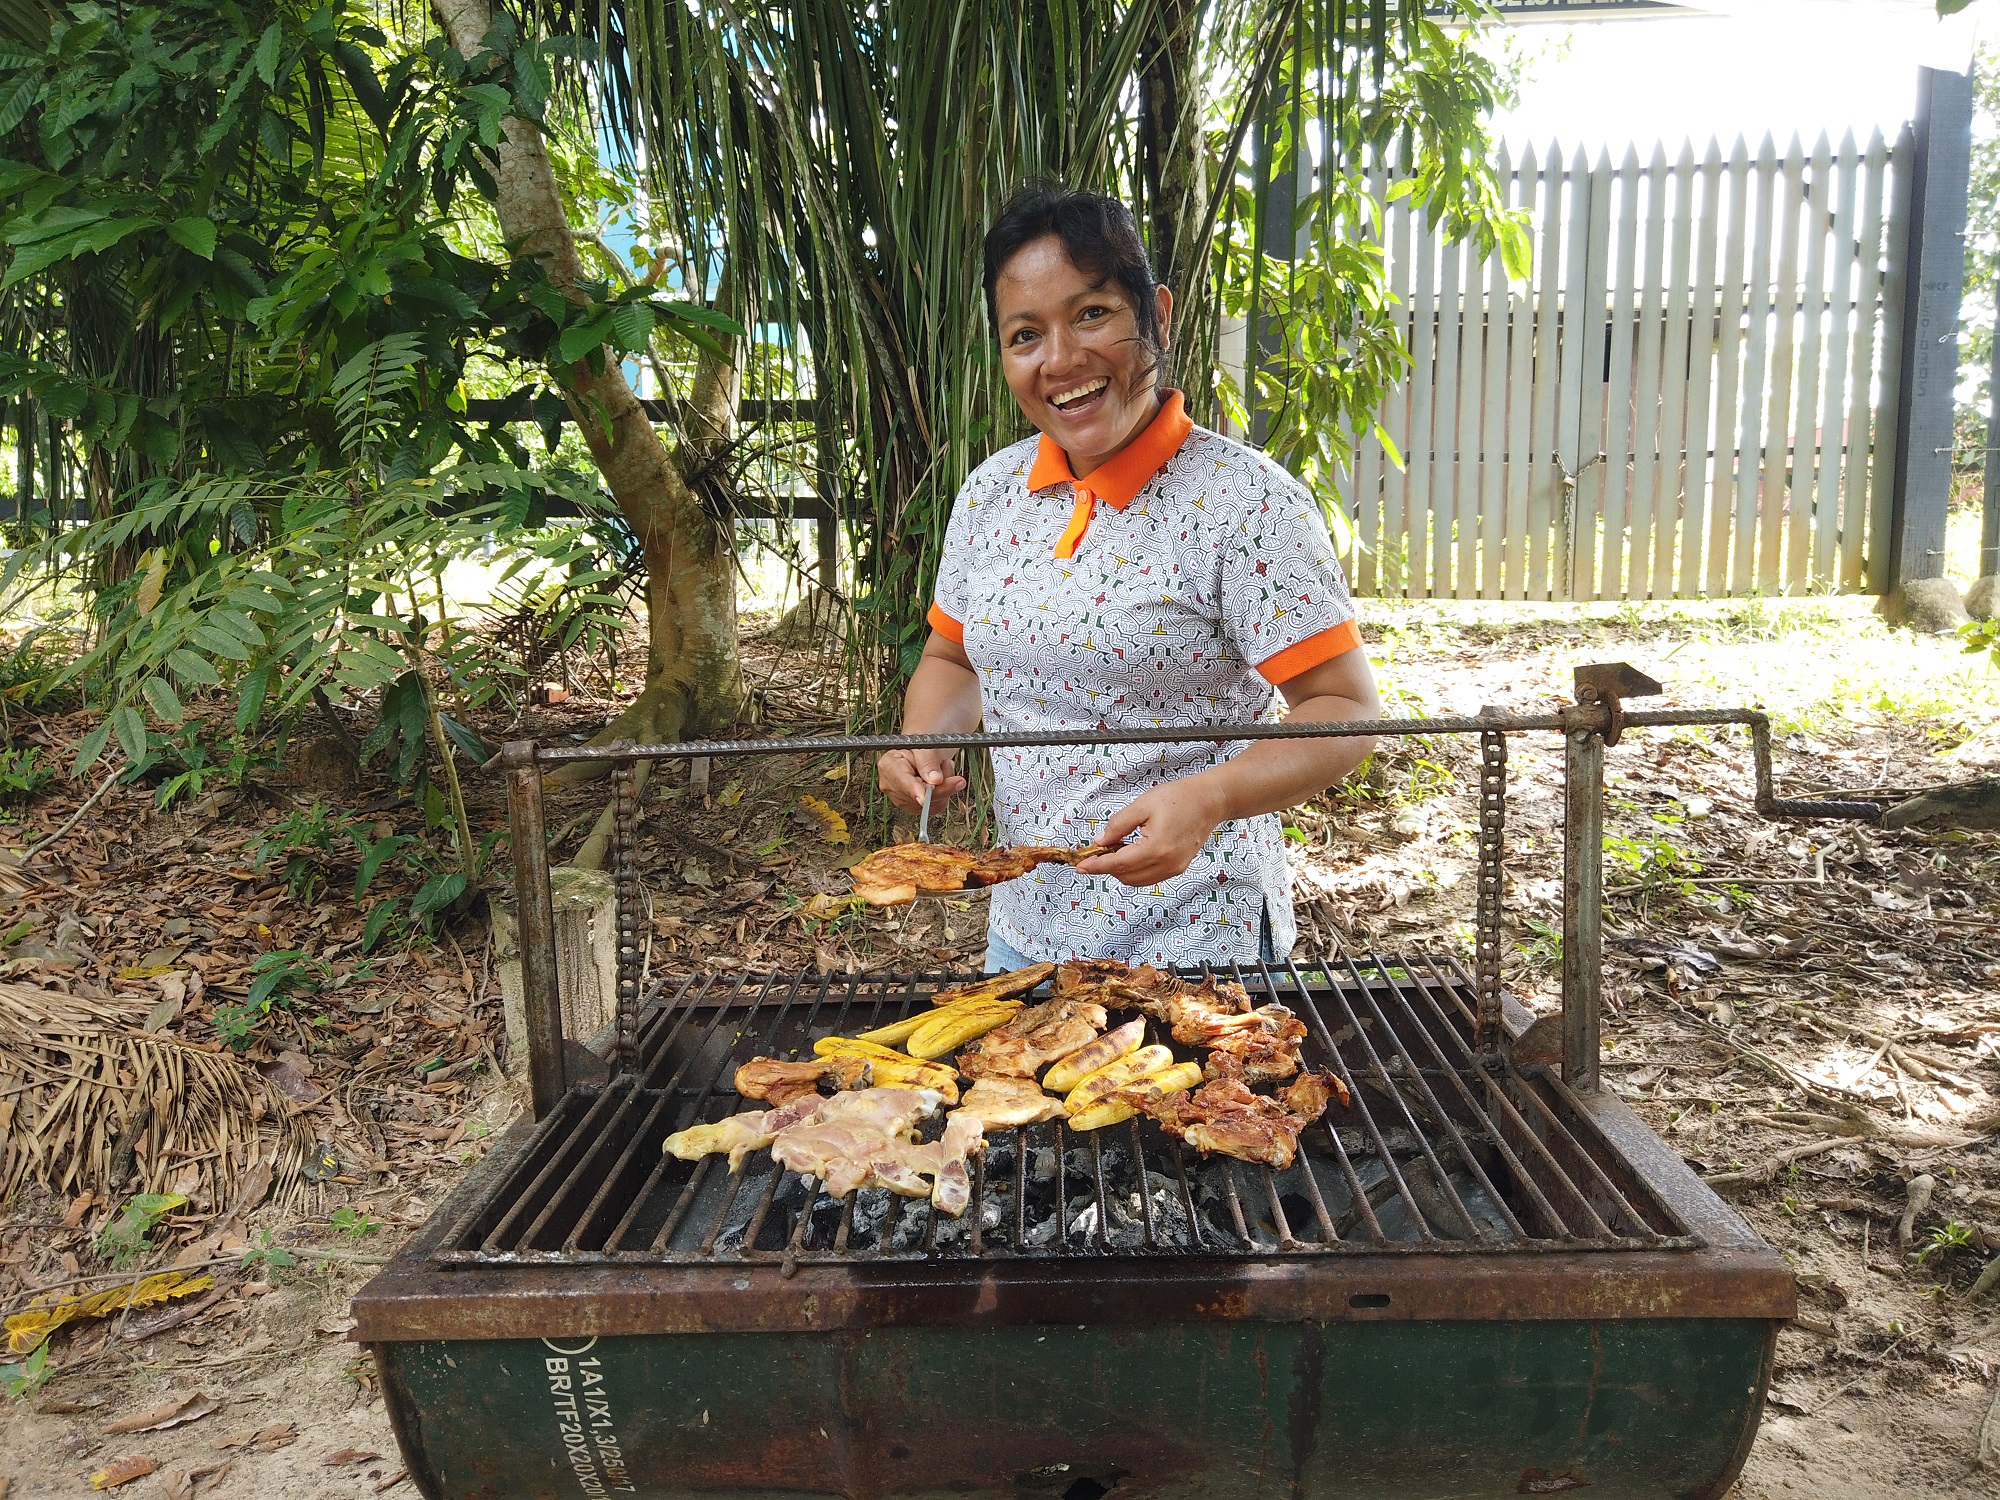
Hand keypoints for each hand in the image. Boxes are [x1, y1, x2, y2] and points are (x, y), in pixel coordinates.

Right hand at [877, 748, 965, 816]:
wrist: (927, 745)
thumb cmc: (923, 738)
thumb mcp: (927, 742)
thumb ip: (929, 761)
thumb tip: (935, 781)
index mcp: (888, 765)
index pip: (902, 782)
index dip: (915, 791)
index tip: (925, 797)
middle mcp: (891, 784)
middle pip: (917, 797)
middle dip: (938, 784)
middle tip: (948, 764)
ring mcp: (902, 797)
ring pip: (929, 804)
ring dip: (944, 786)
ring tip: (942, 765)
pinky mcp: (915, 806)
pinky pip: (935, 806)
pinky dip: (945, 792)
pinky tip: (941, 778)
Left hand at [1075, 777, 1227, 886]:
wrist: (1209, 801)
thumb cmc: (1181, 798)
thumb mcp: (1142, 805)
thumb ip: (1118, 825)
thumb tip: (1100, 841)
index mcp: (1156, 848)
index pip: (1118, 864)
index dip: (1096, 866)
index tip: (1081, 866)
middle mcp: (1167, 864)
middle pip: (1126, 876)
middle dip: (1107, 867)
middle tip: (1094, 853)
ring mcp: (1174, 868)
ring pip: (1136, 880)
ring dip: (1120, 870)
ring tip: (1112, 851)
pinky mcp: (1177, 868)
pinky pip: (1149, 877)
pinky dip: (1135, 870)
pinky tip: (1129, 854)